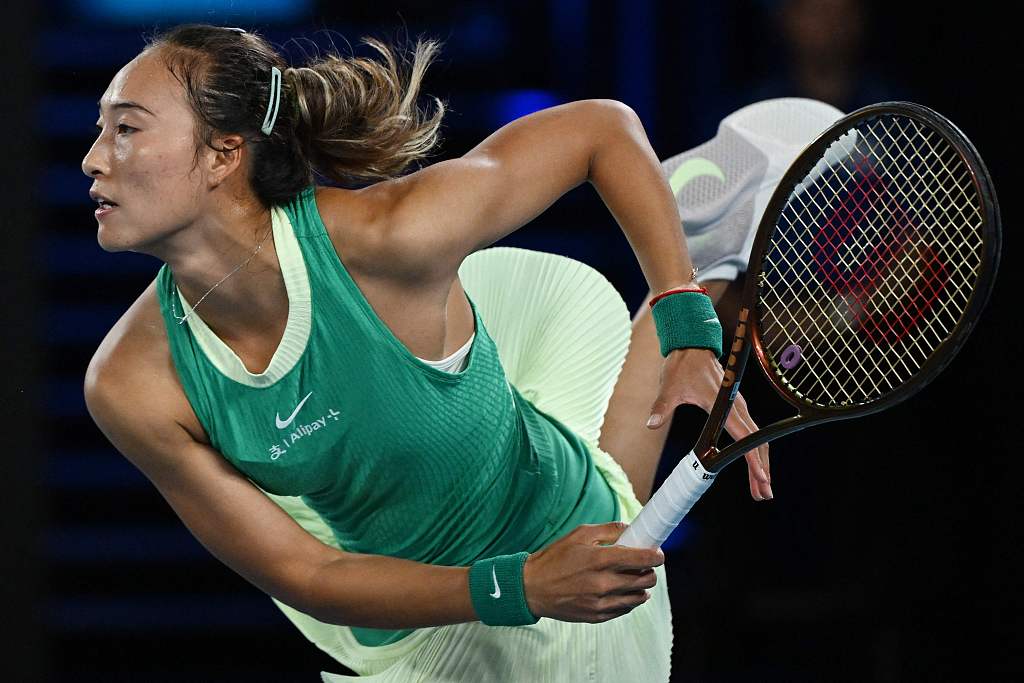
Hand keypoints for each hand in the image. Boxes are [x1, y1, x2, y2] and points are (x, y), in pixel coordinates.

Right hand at [522, 522, 663, 623]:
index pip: (642, 559)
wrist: (532, 587)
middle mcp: (603, 583)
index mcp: (600, 559)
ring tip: (632, 578)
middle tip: (642, 565)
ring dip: (641, 586)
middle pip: (646, 579)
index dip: (656, 555)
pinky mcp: (598, 616)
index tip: (658, 553)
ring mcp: (601, 602)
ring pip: (639, 597)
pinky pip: (625, 609)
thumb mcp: (579, 534)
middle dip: (650, 570)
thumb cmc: (555, 558)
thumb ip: (609, 530)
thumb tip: (631, 529)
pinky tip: (621, 590)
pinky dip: (628, 599)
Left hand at [645, 347, 772, 500]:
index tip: (760, 477)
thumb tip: (651, 424)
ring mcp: (738, 407)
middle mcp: (737, 406)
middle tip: (763, 494)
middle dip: (761, 469)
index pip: (743, 436)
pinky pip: (750, 433)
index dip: (752, 458)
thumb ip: (661, 407)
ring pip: (756, 439)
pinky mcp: (736, 408)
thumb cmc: (681, 366)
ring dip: (760, 462)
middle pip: (756, 442)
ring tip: (760, 489)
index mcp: (723, 403)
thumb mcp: (669, 387)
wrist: (691, 346)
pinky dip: (754, 451)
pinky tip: (752, 466)